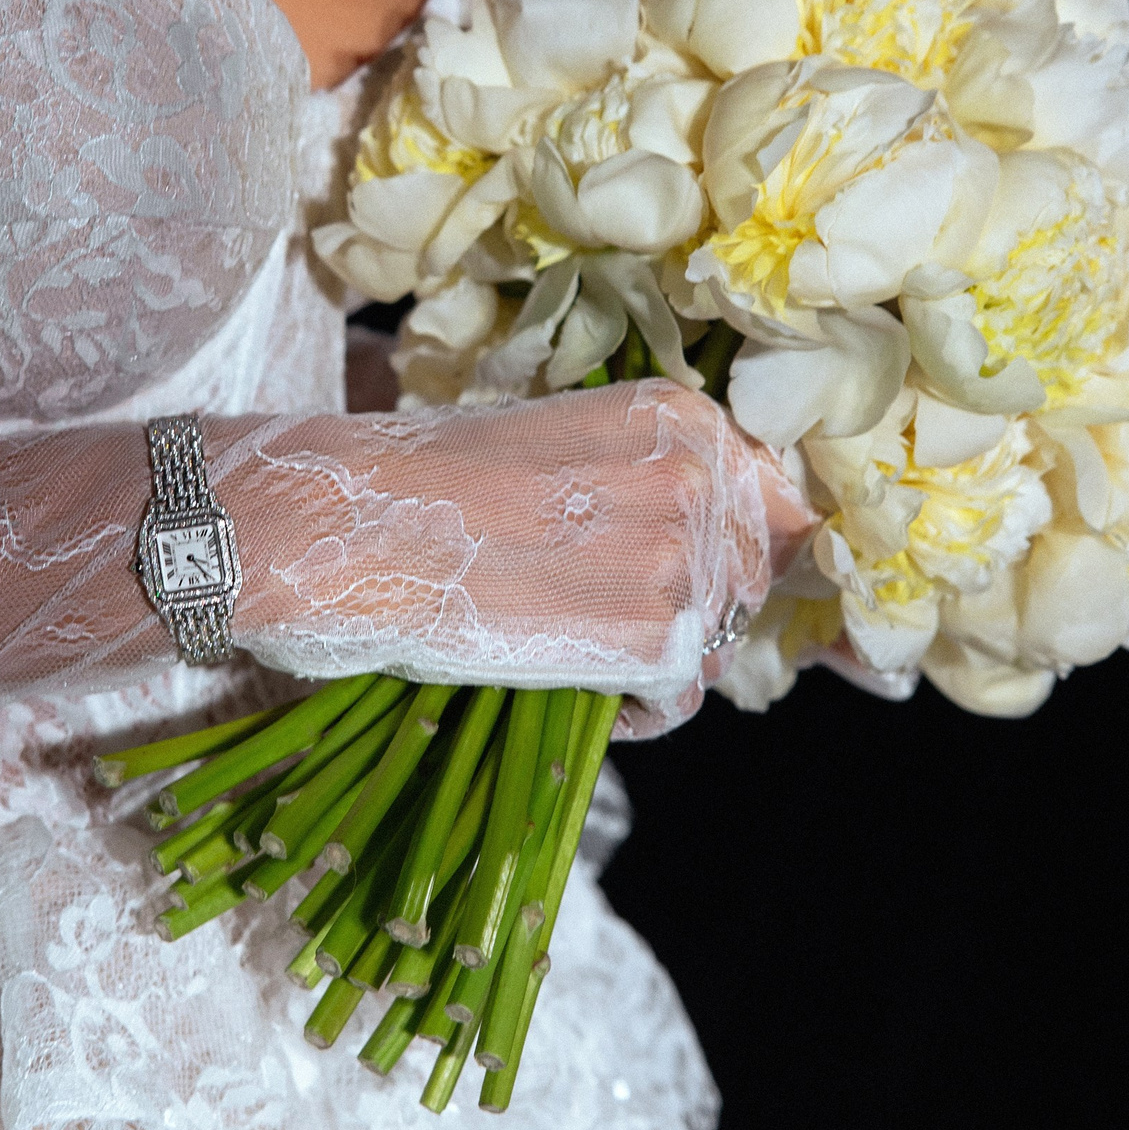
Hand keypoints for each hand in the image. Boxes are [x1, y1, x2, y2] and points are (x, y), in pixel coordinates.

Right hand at [201, 378, 818, 725]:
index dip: (730, 552)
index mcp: (682, 417)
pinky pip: (678, 700)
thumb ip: (643, 476)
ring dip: (658, 663)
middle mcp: (702, 477)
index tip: (688, 582)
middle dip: (695, 610)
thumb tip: (699, 540)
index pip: (768, 500)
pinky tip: (569, 686)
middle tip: (602, 619)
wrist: (359, 526)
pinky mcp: (657, 639)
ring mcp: (685, 559)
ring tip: (573, 651)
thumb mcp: (560, 440)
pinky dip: (632, 712)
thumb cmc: (431, 482)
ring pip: (717, 642)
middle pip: (749, 577)